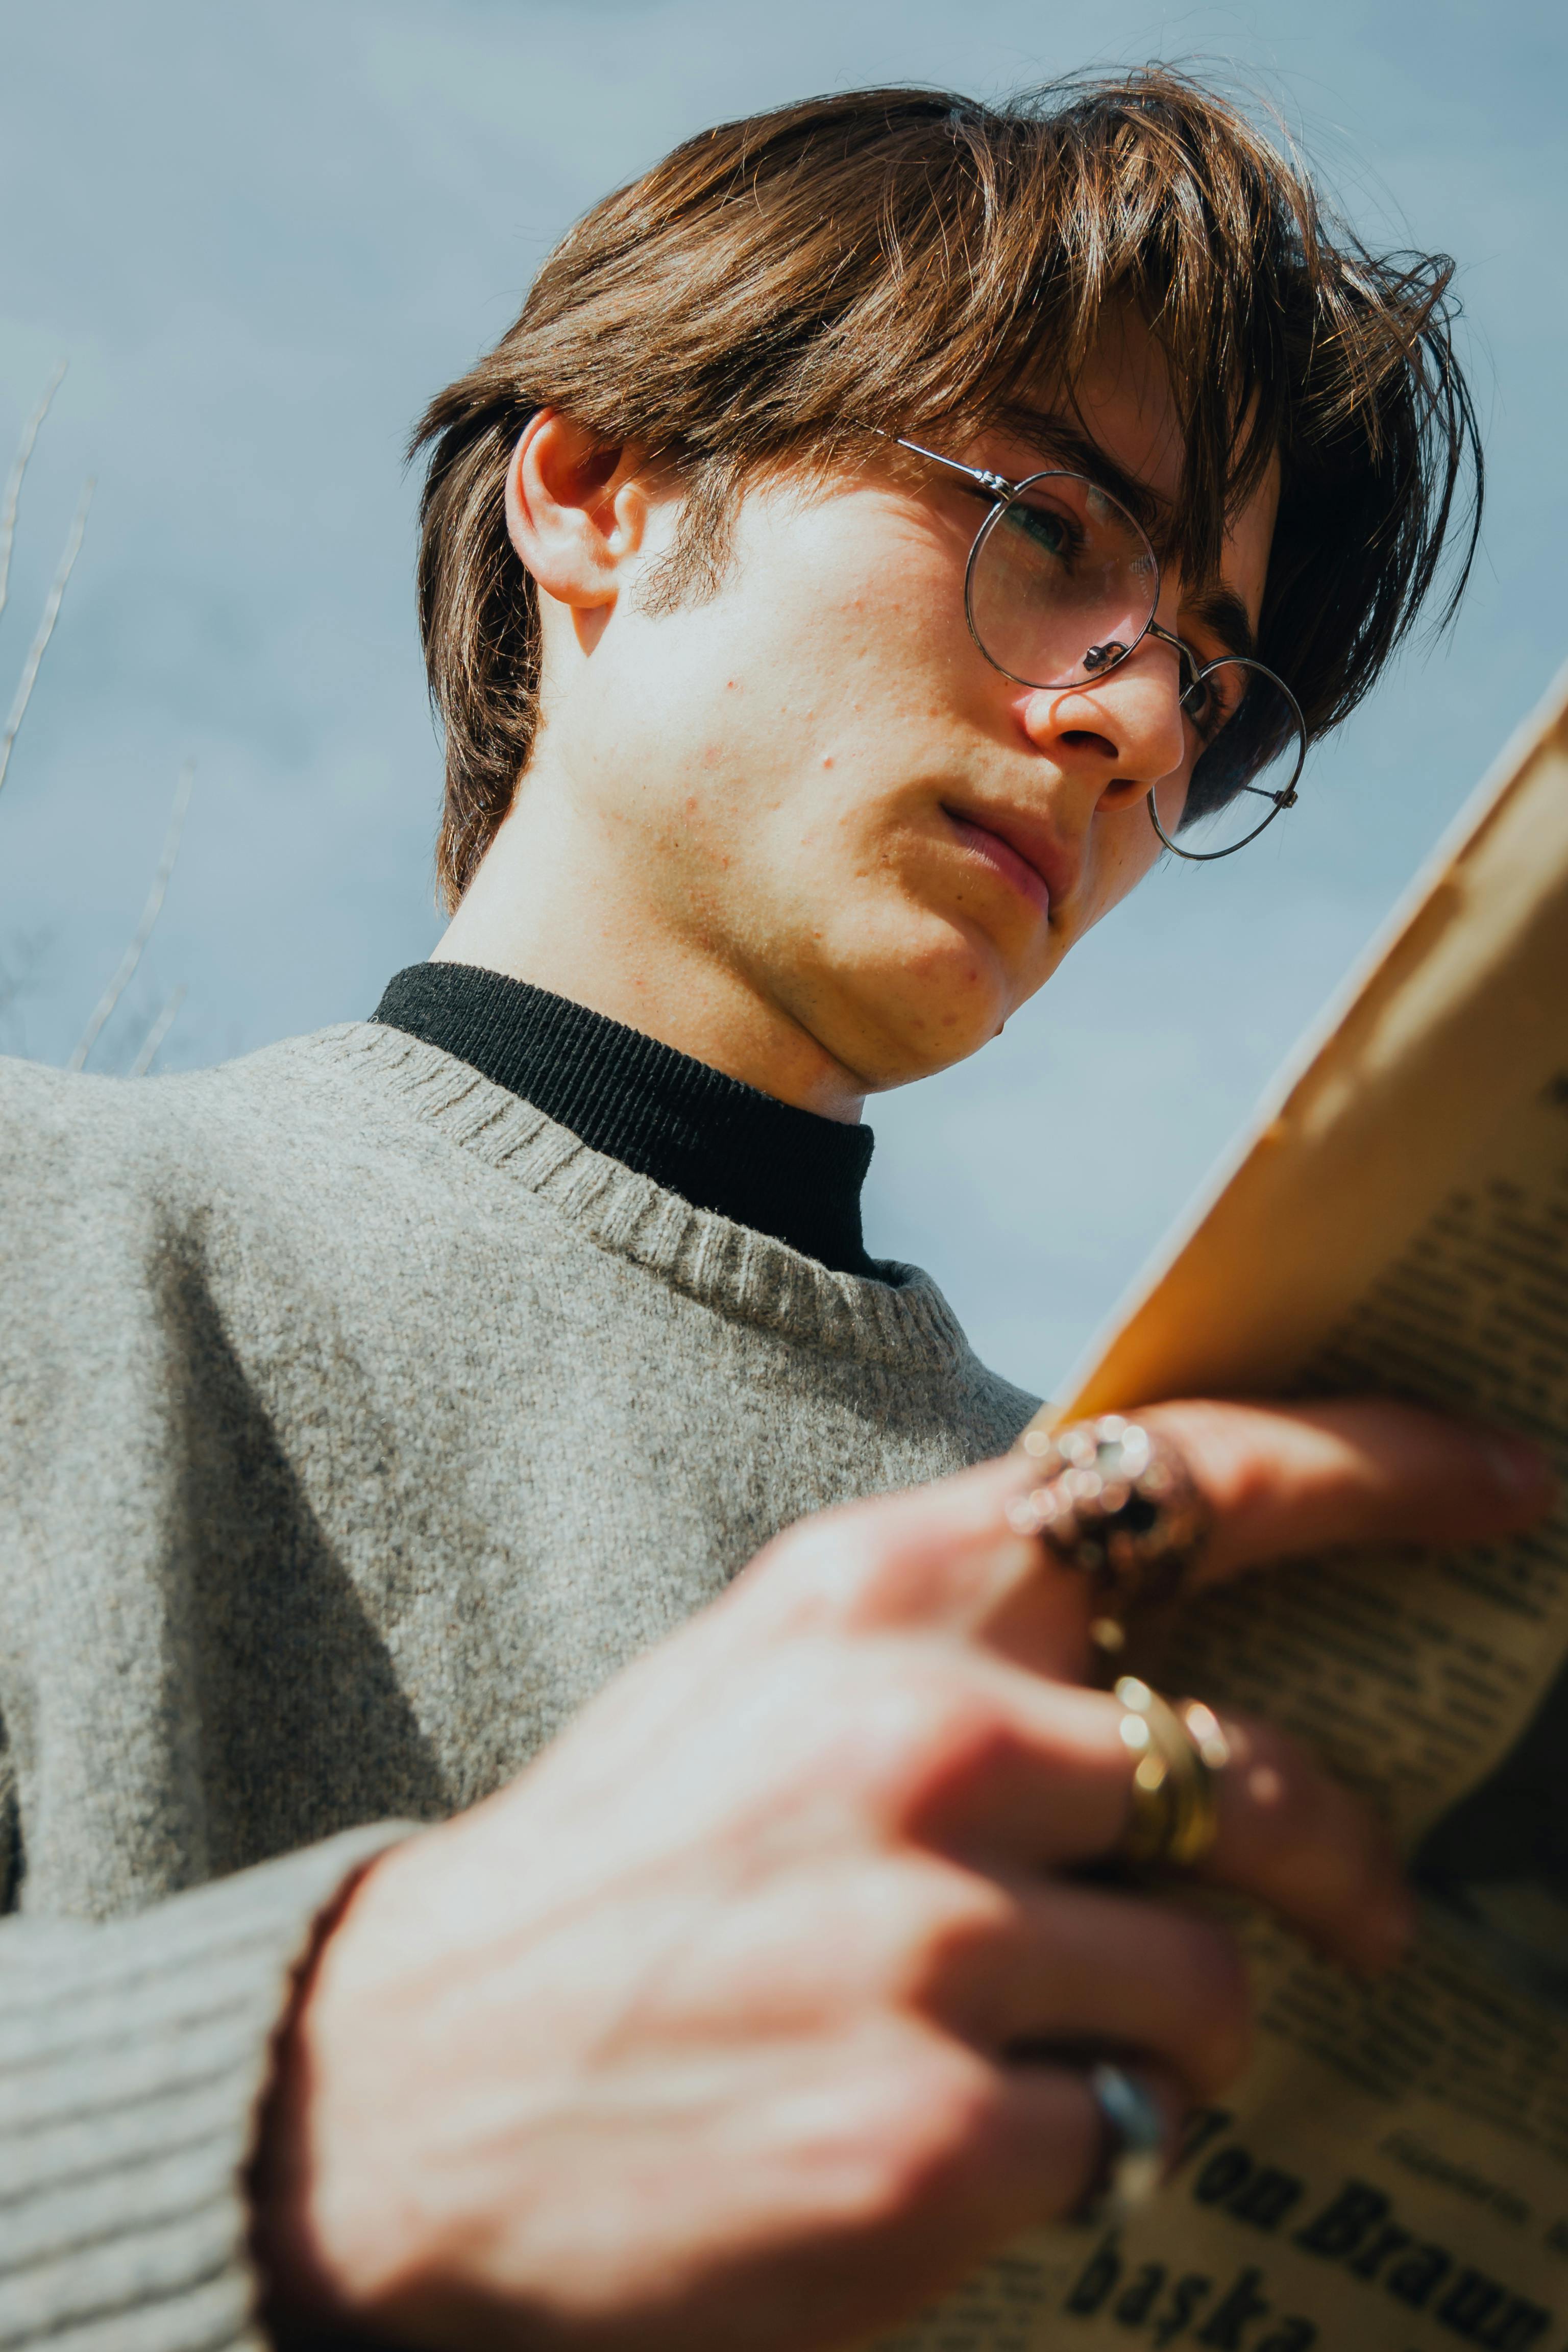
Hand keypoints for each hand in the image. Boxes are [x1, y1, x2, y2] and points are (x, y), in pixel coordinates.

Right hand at [253, 1398, 1549, 2351]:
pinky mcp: (940, 2136)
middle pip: (1248, 1773)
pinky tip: (957, 2140)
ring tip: (1053, 2049)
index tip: (1509, 1476)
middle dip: (1337, 1852)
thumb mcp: (767, 1686)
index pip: (1185, 1480)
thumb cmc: (616, 1878)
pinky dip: (1082, 2143)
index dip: (1377, 1468)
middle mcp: (921, 1737)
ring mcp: (935, 1938)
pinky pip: (1127, 2129)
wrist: (404, 2091)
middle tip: (1367, 1908)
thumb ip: (959, 1646)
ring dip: (1170, 2027)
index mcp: (871, 1594)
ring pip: (1213, 1977)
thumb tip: (1165, 1669)